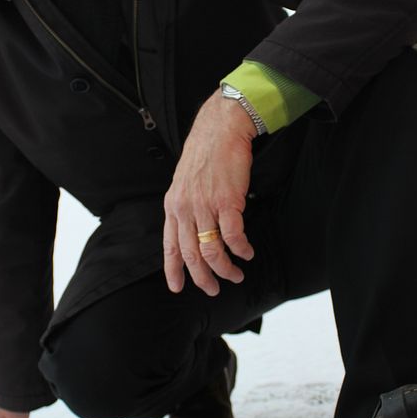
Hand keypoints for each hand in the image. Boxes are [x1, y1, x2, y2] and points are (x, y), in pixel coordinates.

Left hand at [163, 91, 257, 295]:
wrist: (220, 128)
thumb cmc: (206, 152)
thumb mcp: (184, 181)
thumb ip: (186, 205)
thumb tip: (193, 227)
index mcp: (173, 205)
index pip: (169, 245)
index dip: (173, 269)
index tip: (177, 287)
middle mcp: (185, 208)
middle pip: (191, 255)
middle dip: (203, 277)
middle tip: (213, 289)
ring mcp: (205, 206)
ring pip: (212, 251)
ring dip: (225, 268)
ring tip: (235, 275)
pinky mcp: (227, 201)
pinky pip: (233, 236)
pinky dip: (241, 249)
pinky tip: (247, 253)